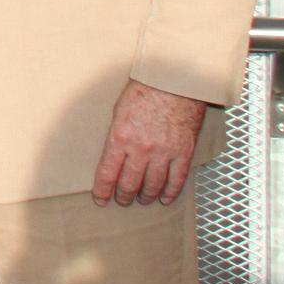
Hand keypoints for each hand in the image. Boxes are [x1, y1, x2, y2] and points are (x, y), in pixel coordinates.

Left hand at [92, 80, 205, 205]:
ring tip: (142, 200)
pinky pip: (176, 180)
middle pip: (130, 183)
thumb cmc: (144, 90)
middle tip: (122, 201)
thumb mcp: (118, 111)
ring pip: (153, 185)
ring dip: (146, 196)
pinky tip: (165, 198)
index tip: (100, 199)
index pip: (107, 173)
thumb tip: (114, 154)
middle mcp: (141, 149)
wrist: (174, 82)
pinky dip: (170, 192)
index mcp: (120, 138)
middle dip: (124, 196)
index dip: (103, 190)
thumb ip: (116, 135)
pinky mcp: (183, 153)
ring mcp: (163, 153)